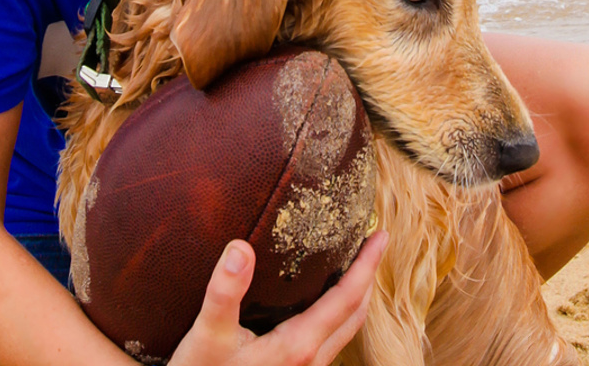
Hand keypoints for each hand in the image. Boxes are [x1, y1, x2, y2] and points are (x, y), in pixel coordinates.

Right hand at [166, 231, 385, 365]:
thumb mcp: (208, 333)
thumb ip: (224, 291)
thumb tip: (241, 248)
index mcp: (298, 346)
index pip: (347, 298)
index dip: (367, 265)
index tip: (380, 235)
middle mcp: (310, 361)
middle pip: (355, 314)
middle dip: (368, 277)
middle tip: (374, 243)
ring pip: (344, 331)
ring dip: (355, 298)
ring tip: (355, 268)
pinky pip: (330, 340)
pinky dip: (339, 314)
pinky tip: (322, 303)